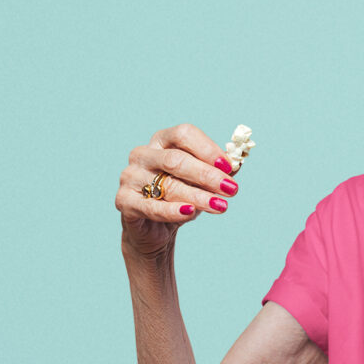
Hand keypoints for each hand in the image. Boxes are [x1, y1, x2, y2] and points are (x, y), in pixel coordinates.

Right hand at [115, 123, 237, 258]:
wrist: (155, 229)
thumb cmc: (181, 198)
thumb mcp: (203, 182)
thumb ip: (220, 170)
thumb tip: (239, 161)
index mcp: (162, 141)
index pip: (184, 134)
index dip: (208, 149)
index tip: (229, 166)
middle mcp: (143, 154)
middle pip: (176, 160)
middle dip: (207, 175)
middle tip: (231, 189)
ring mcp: (131, 176)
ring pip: (168, 185)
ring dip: (199, 196)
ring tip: (221, 206)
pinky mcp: (124, 201)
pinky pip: (151, 206)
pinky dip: (172, 210)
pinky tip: (190, 212)